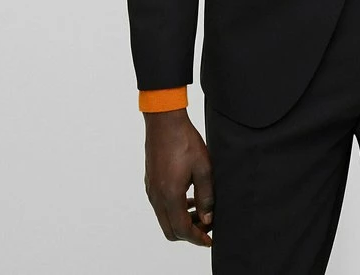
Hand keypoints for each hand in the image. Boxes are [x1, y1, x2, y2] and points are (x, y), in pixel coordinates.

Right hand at [143, 108, 213, 247]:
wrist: (164, 121)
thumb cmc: (184, 140)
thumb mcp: (204, 168)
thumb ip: (206, 196)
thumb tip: (207, 218)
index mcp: (170, 195)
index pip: (182, 230)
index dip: (197, 238)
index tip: (209, 239)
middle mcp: (157, 196)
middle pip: (170, 230)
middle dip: (189, 233)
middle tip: (205, 224)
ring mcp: (151, 189)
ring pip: (164, 219)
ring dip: (181, 220)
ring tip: (199, 209)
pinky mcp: (150, 181)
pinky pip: (160, 206)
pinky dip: (173, 209)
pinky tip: (187, 196)